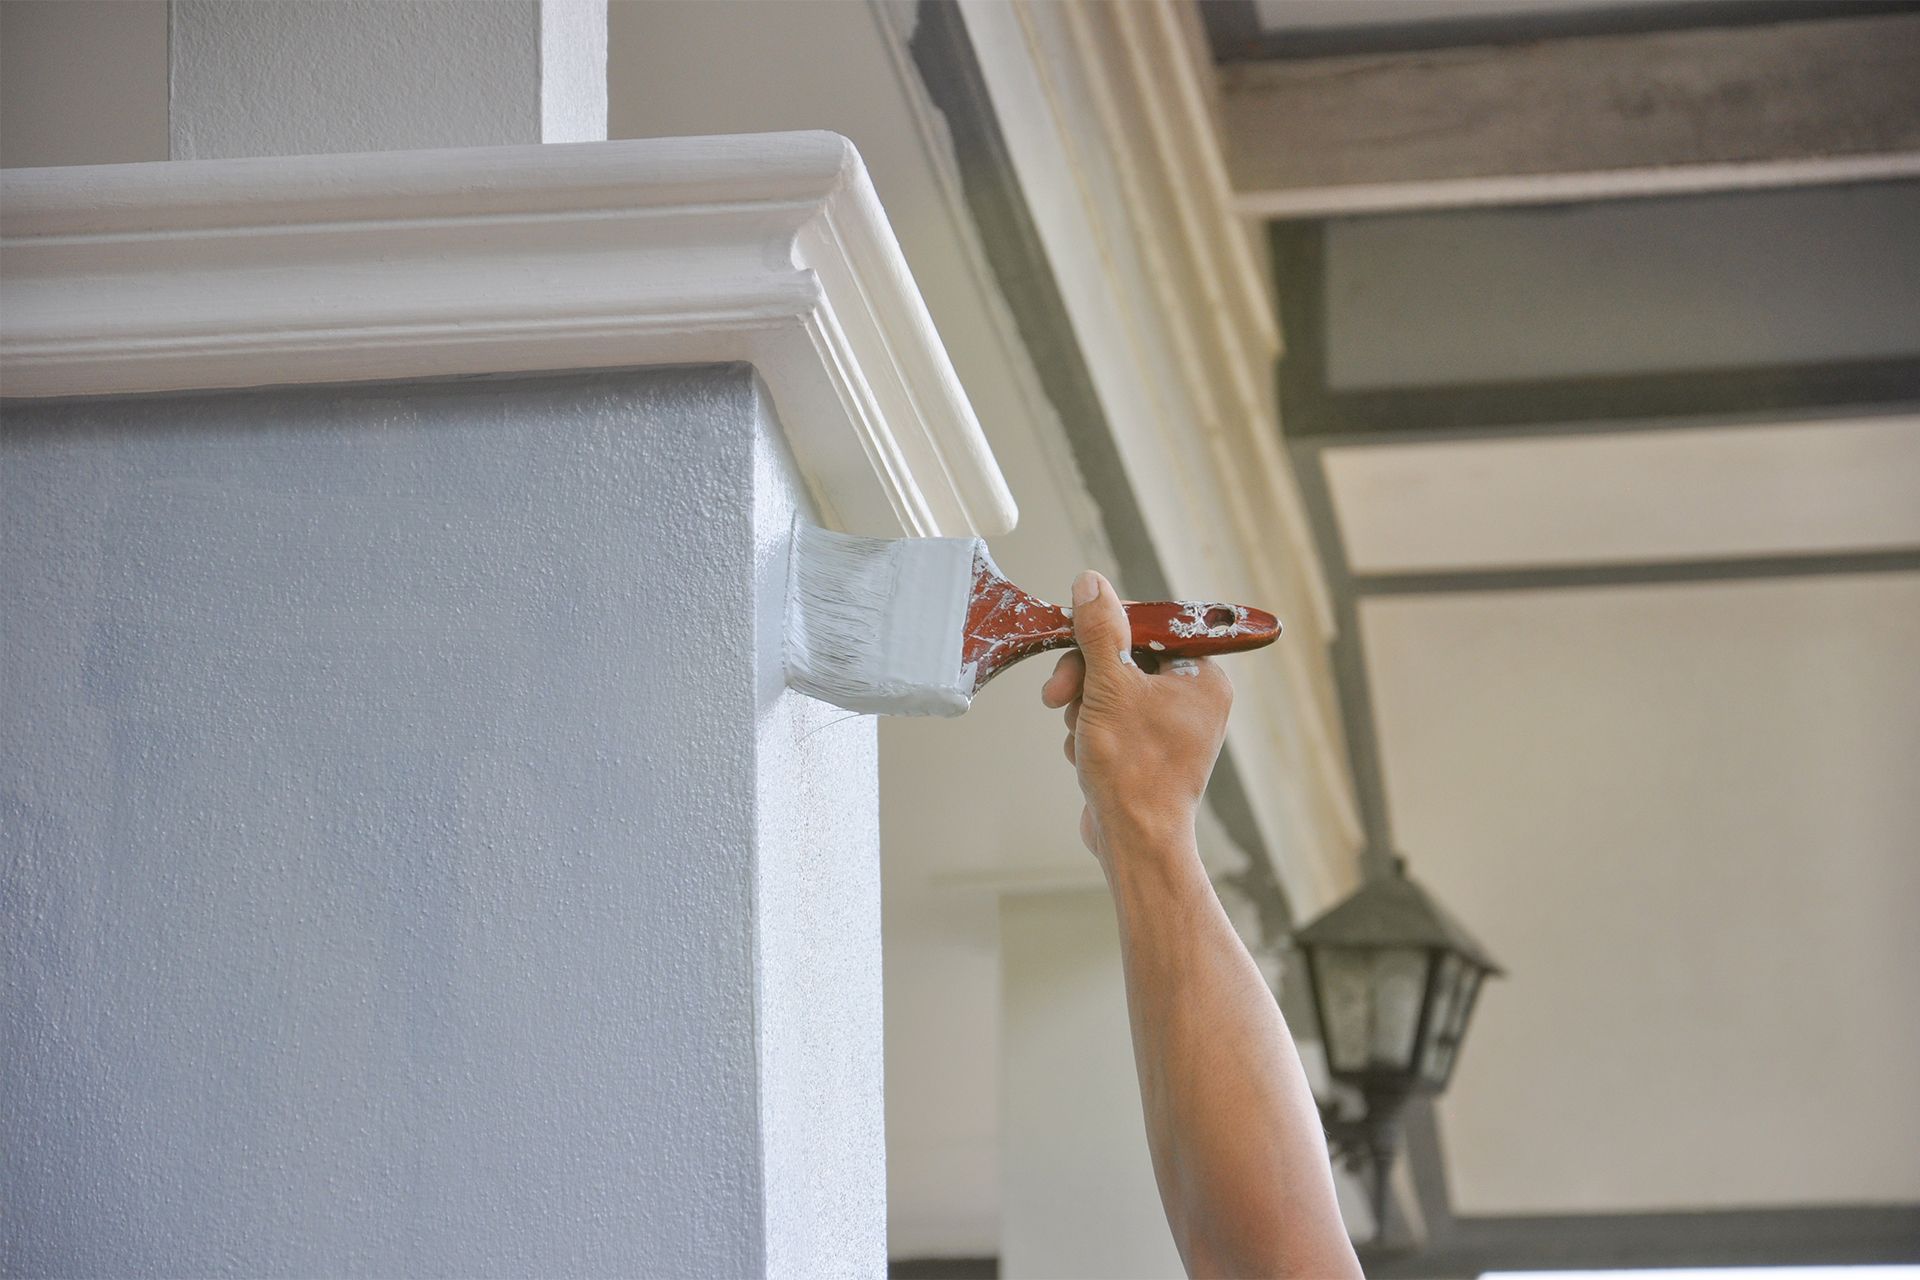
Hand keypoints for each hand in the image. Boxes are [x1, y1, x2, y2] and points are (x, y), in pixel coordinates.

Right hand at [1040, 570, 1232, 864]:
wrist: (1135, 841)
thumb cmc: (1133, 768)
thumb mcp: (1109, 687)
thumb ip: (1100, 632)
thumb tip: (1091, 583)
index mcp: (1202, 677)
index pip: (1150, 626)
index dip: (1105, 631)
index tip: (1071, 638)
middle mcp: (1194, 698)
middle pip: (1124, 658)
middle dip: (1086, 678)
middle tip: (1058, 695)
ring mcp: (1172, 727)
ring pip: (1111, 689)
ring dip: (1084, 707)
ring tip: (1080, 736)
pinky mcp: (1148, 751)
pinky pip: (1111, 719)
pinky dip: (1090, 731)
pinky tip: (1085, 754)